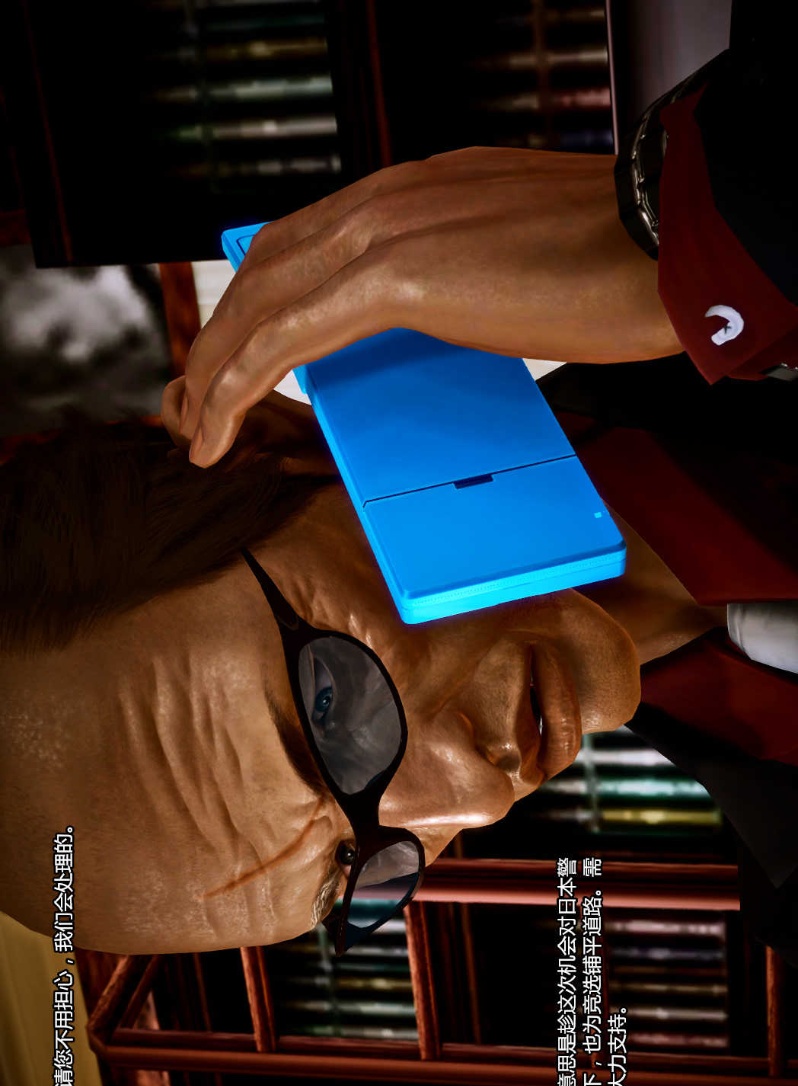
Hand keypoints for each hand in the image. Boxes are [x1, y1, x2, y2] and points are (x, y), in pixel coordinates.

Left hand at [174, 146, 681, 467]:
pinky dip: (239, 383)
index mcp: (415, 193)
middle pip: (266, 268)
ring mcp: (386, 230)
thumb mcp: (518, 259)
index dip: (260, 299)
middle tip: (194, 397)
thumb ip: (466, 275)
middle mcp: (387, 198)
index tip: (239, 352)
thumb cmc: (620, 259)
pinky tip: (220, 421)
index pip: (304, 242)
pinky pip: (285, 337)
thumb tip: (452, 314)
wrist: (668, 240)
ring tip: (196, 427)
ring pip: (261, 301)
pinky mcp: (394, 276)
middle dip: (219, 338)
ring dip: (215, 369)